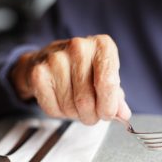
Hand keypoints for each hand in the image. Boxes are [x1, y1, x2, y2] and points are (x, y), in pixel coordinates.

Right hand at [11, 35, 130, 124]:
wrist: (51, 58)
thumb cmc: (85, 68)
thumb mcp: (106, 76)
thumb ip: (116, 96)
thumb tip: (123, 114)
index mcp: (102, 46)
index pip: (107, 83)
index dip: (108, 106)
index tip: (108, 114)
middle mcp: (78, 47)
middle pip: (87, 99)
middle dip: (92, 115)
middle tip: (92, 114)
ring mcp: (56, 58)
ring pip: (70, 106)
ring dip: (76, 115)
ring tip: (77, 105)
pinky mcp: (39, 72)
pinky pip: (52, 108)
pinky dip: (60, 113)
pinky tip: (62, 101)